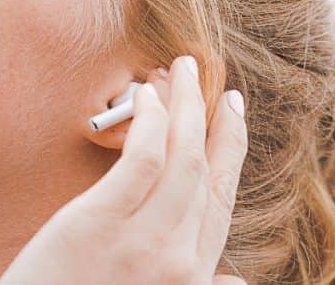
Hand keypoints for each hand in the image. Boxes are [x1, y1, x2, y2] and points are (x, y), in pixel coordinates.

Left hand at [0, 56, 248, 284]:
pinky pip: (140, 160)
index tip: (232, 112)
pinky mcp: (97, 223)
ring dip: (185, 107)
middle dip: (212, 119)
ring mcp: (141, 241)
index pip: (222, 198)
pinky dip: (151, 122)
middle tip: (212, 80)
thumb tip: (236, 282)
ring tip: (180, 70)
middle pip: (207, 171)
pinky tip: (148, 97)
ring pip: (181, 158)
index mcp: (192, 276)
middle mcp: (178, 258)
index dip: (231, 149)